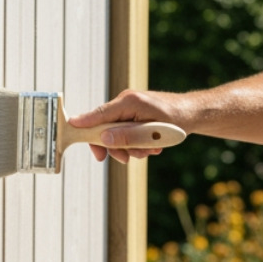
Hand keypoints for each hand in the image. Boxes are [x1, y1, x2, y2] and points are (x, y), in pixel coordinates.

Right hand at [68, 88, 191, 163]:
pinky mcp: (135, 116)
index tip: (69, 127)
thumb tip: (102, 139)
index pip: (99, 114)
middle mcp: (126, 103)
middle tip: (127, 159)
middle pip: (106, 128)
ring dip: (131, 147)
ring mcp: (130, 109)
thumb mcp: (150, 132)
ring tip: (150, 150)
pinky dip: (137, 143)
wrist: (193, 115)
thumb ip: (125, 136)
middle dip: (116, 147)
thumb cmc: (175, 120)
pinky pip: (127, 132)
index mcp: (127, 101)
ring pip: (117, 134)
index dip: (84, 123)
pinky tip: (152, 146)